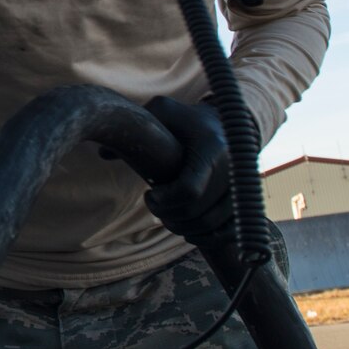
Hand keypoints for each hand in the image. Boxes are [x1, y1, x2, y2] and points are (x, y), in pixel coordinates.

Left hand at [143, 95, 236, 260]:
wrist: (228, 124)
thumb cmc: (188, 120)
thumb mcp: (164, 111)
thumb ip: (135, 124)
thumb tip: (103, 152)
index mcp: (212, 149)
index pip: (189, 191)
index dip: (164, 201)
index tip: (150, 194)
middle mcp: (233, 171)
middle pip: (197, 213)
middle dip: (169, 216)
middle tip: (154, 206)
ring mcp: (241, 188)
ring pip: (211, 225)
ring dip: (183, 228)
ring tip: (167, 216)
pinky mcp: (244, 201)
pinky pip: (227, 232)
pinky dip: (206, 237)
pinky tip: (187, 230)